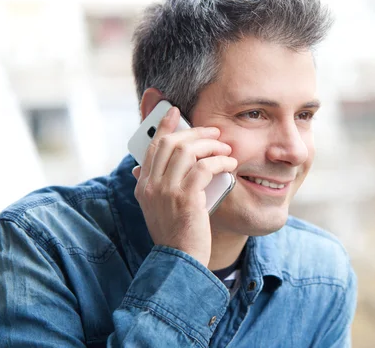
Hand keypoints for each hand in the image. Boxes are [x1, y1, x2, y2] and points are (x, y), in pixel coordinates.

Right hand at [132, 107, 237, 266]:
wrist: (179, 262)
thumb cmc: (177, 236)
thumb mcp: (162, 209)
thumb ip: (162, 187)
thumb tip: (167, 168)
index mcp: (143, 186)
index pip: (152, 147)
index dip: (165, 126)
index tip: (175, 112)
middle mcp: (150, 186)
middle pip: (170, 143)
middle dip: (195, 133)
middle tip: (214, 132)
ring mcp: (166, 191)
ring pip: (187, 151)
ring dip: (210, 146)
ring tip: (226, 149)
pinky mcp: (186, 198)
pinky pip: (204, 168)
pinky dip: (220, 162)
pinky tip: (230, 165)